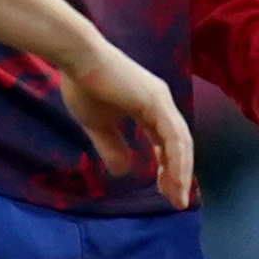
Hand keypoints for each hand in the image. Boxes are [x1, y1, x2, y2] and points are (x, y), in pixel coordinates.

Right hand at [57, 43, 198, 208]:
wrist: (77, 58)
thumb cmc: (83, 85)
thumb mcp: (97, 124)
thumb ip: (112, 146)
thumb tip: (124, 172)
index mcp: (150, 107)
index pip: (167, 141)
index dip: (169, 167)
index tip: (166, 191)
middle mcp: (161, 103)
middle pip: (179, 144)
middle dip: (179, 174)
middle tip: (177, 200)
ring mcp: (161, 101)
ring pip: (181, 143)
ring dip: (181, 173)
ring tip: (178, 198)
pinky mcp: (156, 102)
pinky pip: (173, 138)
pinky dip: (177, 161)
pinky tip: (175, 181)